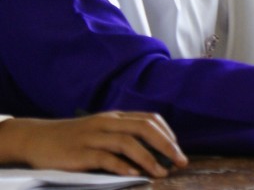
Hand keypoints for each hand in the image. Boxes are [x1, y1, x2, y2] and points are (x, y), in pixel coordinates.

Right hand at [0, 112, 186, 177]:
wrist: (37, 138)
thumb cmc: (74, 137)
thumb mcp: (101, 129)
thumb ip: (123, 134)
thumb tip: (154, 150)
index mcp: (115, 117)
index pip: (149, 119)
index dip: (168, 134)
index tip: (178, 150)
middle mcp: (107, 123)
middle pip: (144, 128)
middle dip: (166, 145)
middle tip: (180, 161)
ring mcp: (93, 137)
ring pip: (128, 142)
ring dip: (148, 158)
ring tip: (161, 172)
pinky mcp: (80, 153)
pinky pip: (105, 158)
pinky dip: (122, 165)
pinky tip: (134, 174)